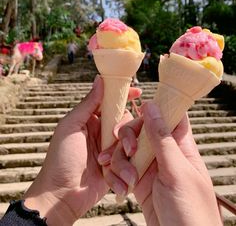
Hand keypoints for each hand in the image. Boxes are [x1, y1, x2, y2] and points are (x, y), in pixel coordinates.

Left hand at [24, 76, 141, 225]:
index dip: (124, 95)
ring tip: (112, 163)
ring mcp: (111, 149)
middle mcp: (103, 132)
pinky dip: (125, 167)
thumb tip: (100, 79)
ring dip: (125, 151)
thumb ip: (88, 104)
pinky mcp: (117, 166)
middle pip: (125, 121)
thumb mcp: (71, 126)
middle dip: (127, 131)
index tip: (138, 91)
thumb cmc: (61, 158)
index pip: (111, 102)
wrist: (61, 195)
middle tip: (121, 141)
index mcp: (91, 120)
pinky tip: (120, 176)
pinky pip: (129, 160)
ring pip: (130, 141)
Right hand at [99, 102, 222, 225]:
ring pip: (128, 149)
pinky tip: (118, 185)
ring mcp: (150, 167)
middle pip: (141, 130)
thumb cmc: (191, 211)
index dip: (154, 109)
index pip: (169, 116)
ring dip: (120, 160)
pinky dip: (116, 173)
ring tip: (124, 178)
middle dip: (128, 137)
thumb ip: (162, 139)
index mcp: (180, 146)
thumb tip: (152, 107)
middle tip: (126, 150)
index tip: (138, 107)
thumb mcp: (176, 171)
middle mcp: (164, 153)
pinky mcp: (139, 181)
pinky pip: (122, 168)